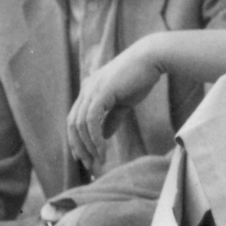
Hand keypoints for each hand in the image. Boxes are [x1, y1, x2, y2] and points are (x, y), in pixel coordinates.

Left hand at [67, 41, 164, 172]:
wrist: (152, 58)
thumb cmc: (140, 77)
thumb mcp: (123, 103)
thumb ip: (111, 119)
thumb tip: (103, 137)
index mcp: (89, 89)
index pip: (75, 118)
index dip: (76, 140)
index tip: (84, 158)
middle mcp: (86, 88)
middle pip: (73, 124)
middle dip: (79, 148)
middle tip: (89, 166)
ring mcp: (92, 89)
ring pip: (80, 125)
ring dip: (88, 146)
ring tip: (99, 161)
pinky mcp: (102, 91)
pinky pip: (91, 120)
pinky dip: (95, 138)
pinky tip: (102, 149)